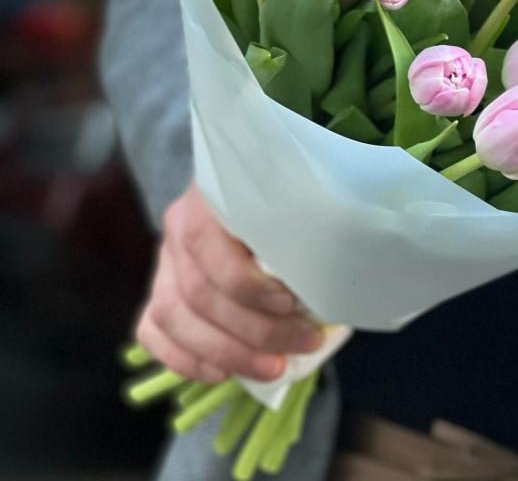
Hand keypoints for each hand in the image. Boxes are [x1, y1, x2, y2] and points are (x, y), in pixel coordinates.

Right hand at [136, 180, 323, 383]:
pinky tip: (222, 373)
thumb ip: (295, 237)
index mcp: (210, 197)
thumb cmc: (285, 202)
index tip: (290, 303)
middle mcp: (179, 225)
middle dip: (253, 330)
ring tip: (272, 368)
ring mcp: (165, 258)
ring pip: (172, 316)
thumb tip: (320, 293)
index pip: (208, 245)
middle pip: (199, 292)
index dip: (247, 284)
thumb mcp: (293, 204)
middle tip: (302, 343)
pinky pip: (152, 331)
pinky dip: (184, 358)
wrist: (260, 188)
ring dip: (225, 352)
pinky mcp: (160, 287)